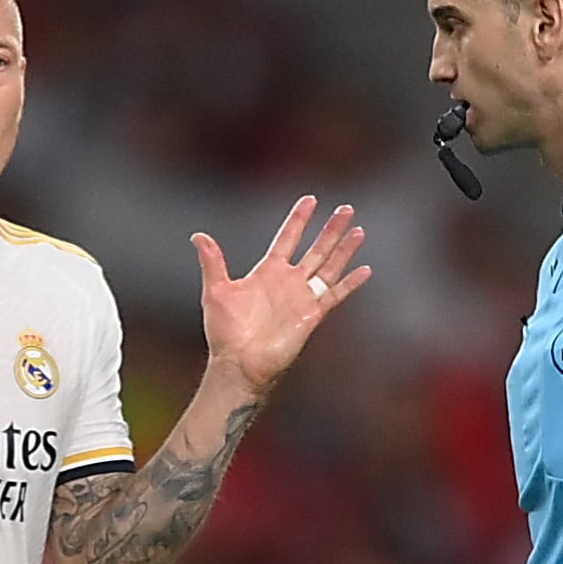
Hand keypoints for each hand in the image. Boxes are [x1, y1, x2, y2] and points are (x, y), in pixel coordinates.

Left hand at [197, 198, 370, 400]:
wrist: (239, 363)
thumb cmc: (225, 333)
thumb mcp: (216, 291)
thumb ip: (212, 262)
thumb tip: (198, 235)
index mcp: (267, 272)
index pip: (287, 238)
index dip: (298, 219)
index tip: (310, 199)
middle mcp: (288, 282)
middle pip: (316, 249)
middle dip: (330, 229)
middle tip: (346, 208)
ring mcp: (302, 298)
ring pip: (329, 266)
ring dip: (344, 249)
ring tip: (358, 230)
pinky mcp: (312, 315)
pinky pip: (335, 295)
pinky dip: (350, 283)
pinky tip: (364, 269)